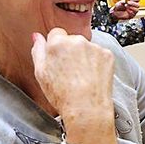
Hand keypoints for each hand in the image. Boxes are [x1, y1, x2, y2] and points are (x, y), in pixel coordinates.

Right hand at [31, 28, 116, 143]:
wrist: (87, 108)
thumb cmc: (63, 95)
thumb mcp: (41, 74)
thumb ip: (38, 51)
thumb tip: (37, 37)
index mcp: (58, 42)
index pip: (56, 34)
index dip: (56, 48)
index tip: (59, 60)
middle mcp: (77, 41)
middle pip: (72, 40)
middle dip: (71, 52)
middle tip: (70, 72)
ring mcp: (94, 47)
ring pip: (86, 48)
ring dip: (84, 57)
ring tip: (82, 77)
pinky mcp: (107, 55)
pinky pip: (100, 55)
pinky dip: (97, 63)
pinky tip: (92, 77)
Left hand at [111, 0, 140, 19]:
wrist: (115, 12)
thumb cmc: (118, 6)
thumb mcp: (120, 2)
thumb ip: (124, 1)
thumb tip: (127, 0)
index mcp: (132, 1)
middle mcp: (133, 6)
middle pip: (138, 5)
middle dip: (133, 3)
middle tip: (127, 3)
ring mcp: (133, 11)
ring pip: (137, 10)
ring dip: (131, 8)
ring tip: (126, 7)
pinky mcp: (132, 15)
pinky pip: (133, 14)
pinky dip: (130, 11)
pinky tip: (127, 10)